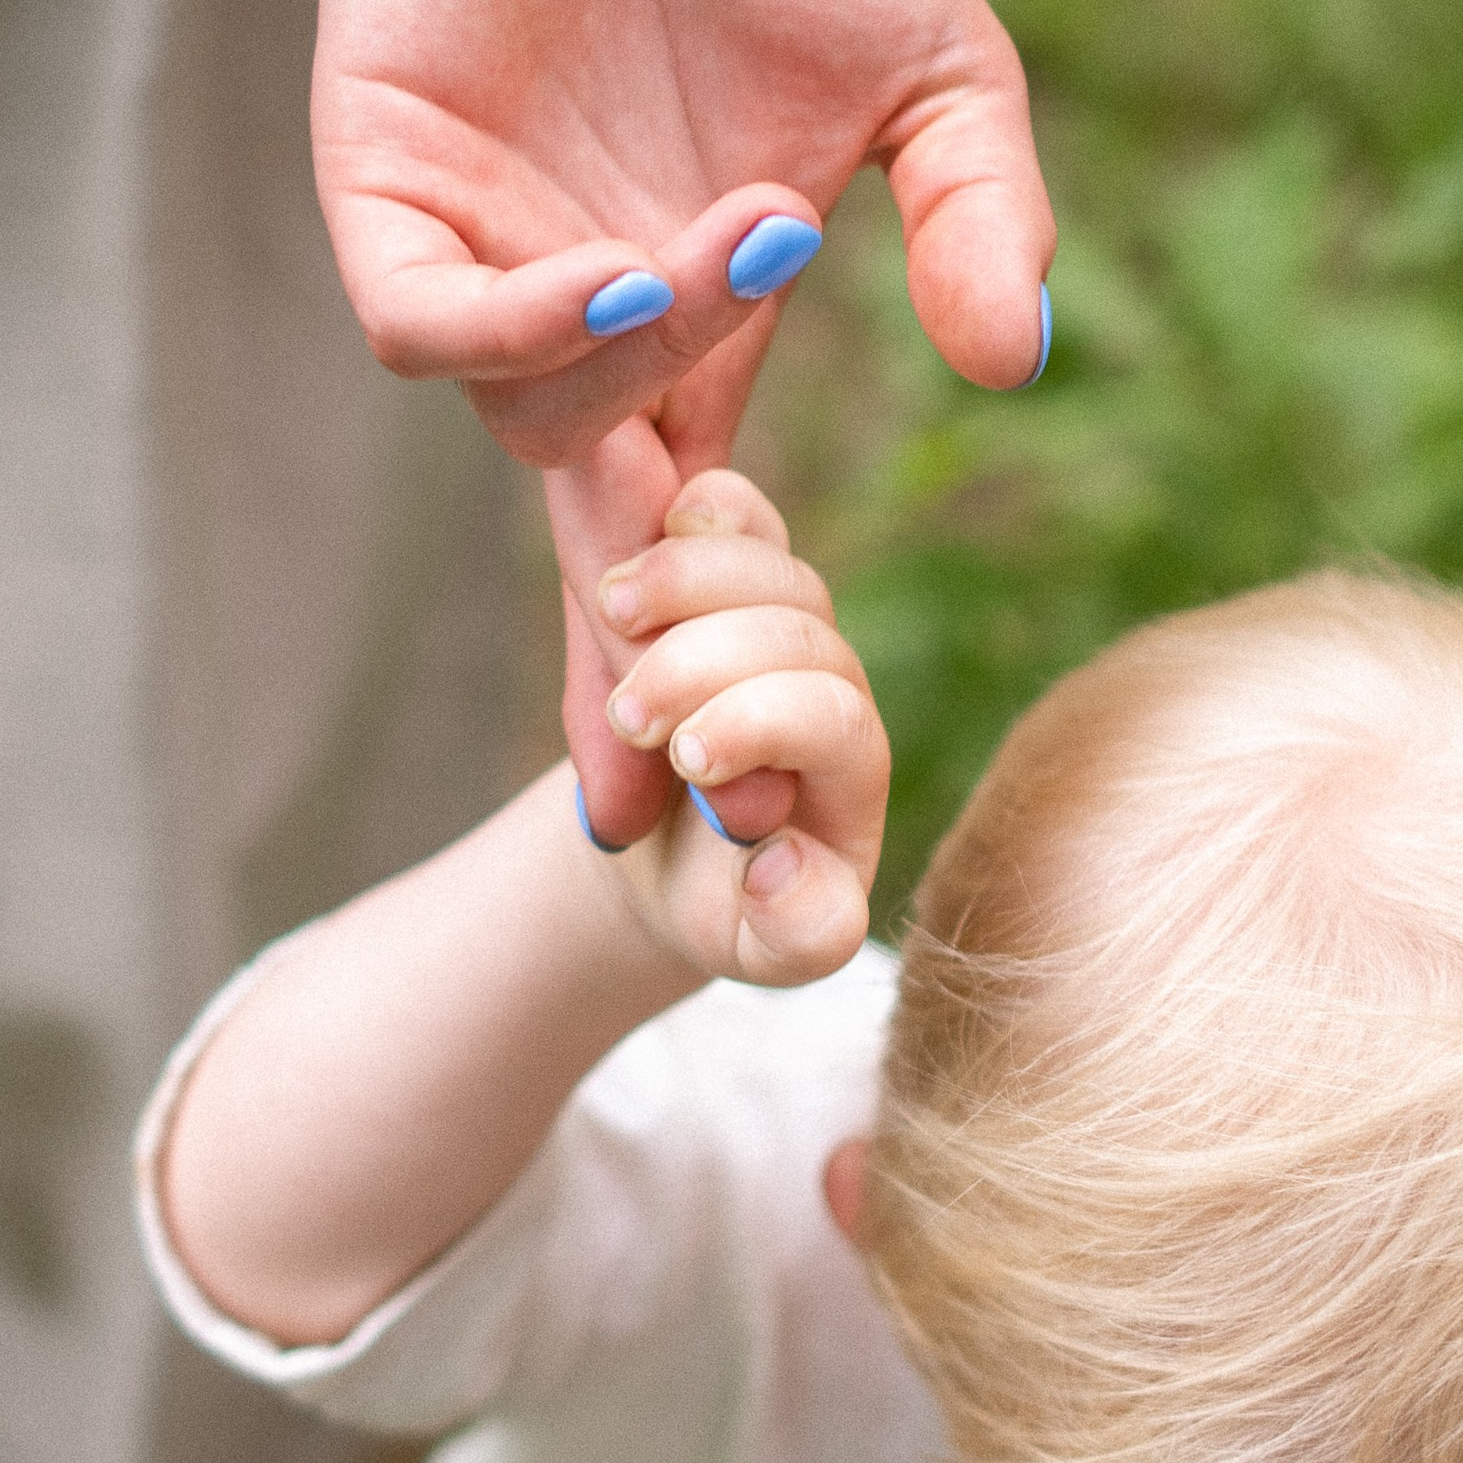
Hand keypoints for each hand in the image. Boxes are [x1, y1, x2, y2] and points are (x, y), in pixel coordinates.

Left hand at [313, 0, 1050, 835]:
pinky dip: (532, 328)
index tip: (744, 814)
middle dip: (634, 671)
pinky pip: (433, 329)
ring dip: (642, 381)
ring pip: (534, 426)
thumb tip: (1020, 364)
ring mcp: (482, 260)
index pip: (700, 540)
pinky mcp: (385, 187)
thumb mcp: (938, 73)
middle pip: (594, 551)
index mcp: (700, 326)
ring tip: (738, 247)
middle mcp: (587, 327)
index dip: (714, 672)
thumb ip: (986, 213)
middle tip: (688, 784)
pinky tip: (639, 265)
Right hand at [562, 465, 886, 987]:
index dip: (762, 722)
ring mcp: (783, 619)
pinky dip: (693, 514)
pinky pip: (736, 514)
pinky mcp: (731, 576)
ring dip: (684, 577)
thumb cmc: (730, 907)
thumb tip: (787, 867)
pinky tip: (640, 548)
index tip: (684, 761)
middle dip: (705, 660)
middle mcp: (831, 681)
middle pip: (798, 628)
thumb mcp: (765, 949)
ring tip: (612, 616)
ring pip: (764, 560)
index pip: (834, 717)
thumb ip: (799, 933)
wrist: (673, 856)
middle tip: (626, 715)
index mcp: (851, 768)